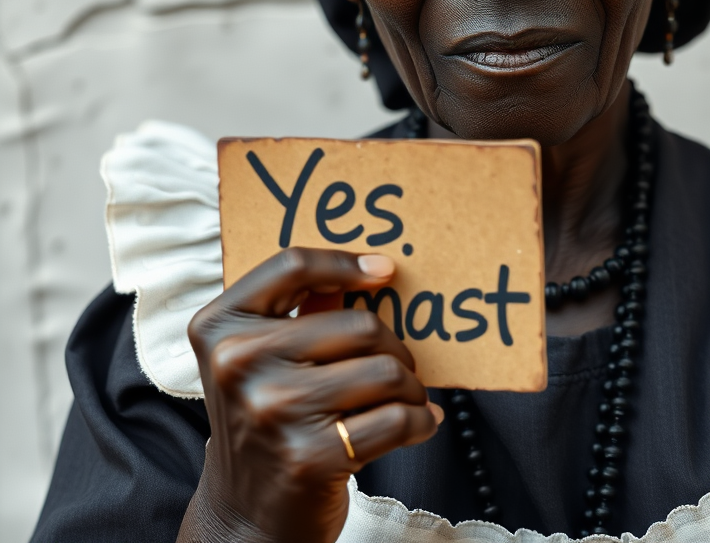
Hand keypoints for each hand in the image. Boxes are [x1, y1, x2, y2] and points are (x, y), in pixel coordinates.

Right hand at [176, 248, 441, 542]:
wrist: (244, 515)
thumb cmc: (266, 419)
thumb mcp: (260, 358)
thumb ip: (300, 310)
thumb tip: (371, 268)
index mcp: (221, 327)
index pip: (292, 265)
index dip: (345, 263)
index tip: (384, 271)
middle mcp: (238, 363)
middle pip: (359, 324)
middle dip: (396, 347)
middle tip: (401, 365)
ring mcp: (272, 410)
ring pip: (386, 371)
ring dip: (412, 387)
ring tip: (408, 398)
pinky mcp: (308, 456)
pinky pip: (395, 418)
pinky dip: (420, 421)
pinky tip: (419, 423)